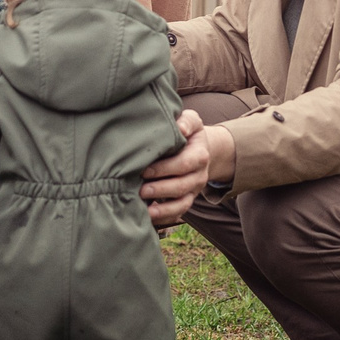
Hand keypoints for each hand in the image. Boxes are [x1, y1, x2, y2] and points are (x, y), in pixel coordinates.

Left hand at [139, 110, 234, 227]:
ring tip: (146, 210)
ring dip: (164, 209)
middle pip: (182, 186)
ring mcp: (193, 190)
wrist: (199, 149)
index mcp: (199, 155)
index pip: (184, 164)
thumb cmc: (188, 132)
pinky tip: (148, 218)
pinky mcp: (186, 200)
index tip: (144, 170)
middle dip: (160, 189)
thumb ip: (187, 121)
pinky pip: (178, 213)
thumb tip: (180, 128)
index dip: (164, 169)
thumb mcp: (191, 121)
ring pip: (182, 204)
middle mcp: (199, 175)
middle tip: (140, 190)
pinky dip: (164, 218)